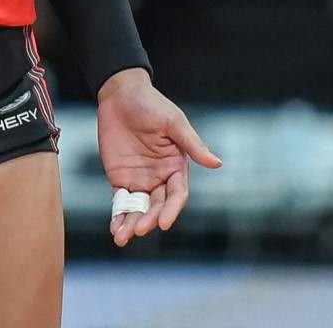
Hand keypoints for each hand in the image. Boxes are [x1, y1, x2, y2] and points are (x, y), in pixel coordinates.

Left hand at [94, 69, 221, 246]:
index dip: (172, 210)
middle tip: (139, 229)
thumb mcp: (173, 122)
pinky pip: (120, 202)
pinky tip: (115, 230)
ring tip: (121, 237)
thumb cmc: (151, 104)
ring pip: (139, 209)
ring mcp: (140, 179)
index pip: (177, 194)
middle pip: (158, 206)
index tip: (164, 223)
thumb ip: (193, 145)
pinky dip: (117, 217)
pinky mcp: (120, 179)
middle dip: (150, 219)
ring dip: (132, 224)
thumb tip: (217, 163)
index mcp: (176, 166)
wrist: (121, 94)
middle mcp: (160, 177)